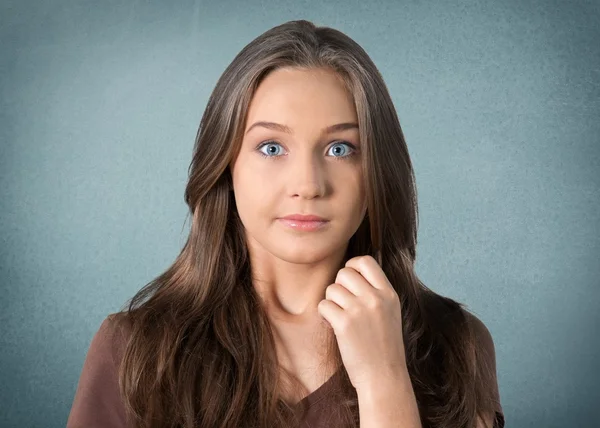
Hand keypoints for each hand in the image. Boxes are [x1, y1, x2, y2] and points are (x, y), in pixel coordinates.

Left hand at [317, 255, 406, 391]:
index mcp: (389, 293)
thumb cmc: (384, 347)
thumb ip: (376, 292)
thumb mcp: (390, 313)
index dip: (352, 266)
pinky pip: (324, 305)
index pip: (365, 261)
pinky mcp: (344, 323)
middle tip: (343, 305)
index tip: (349, 281)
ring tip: (340, 318)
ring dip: (331, 302)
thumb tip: (351, 271)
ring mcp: (360, 310)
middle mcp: (375, 298)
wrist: (384, 377)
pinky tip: (334, 327)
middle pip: (344, 273)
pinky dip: (325, 315)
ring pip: (332, 289)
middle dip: (339, 287)